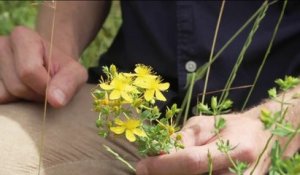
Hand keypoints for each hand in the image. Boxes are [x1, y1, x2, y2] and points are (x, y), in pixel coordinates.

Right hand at [0, 26, 86, 106]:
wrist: (50, 67)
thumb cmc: (62, 69)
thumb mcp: (75, 73)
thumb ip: (69, 83)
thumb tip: (56, 100)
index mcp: (22, 37)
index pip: (29, 71)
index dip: (45, 86)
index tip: (55, 84)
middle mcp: (1, 45)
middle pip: (17, 86)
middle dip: (36, 94)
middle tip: (46, 87)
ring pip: (5, 95)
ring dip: (24, 99)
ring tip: (34, 87)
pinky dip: (12, 101)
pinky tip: (21, 90)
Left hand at [136, 109, 271, 174]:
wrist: (261, 140)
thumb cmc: (230, 127)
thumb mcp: (203, 125)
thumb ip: (182, 140)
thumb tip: (155, 155)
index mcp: (236, 150)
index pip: (192, 162)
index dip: (163, 165)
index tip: (141, 166)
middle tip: (148, 170)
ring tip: (163, 168)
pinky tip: (178, 171)